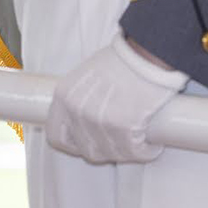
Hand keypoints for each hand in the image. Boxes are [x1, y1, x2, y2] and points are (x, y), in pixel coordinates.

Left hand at [46, 37, 186, 164]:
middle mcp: (78, 113)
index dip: (73, 144)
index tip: (87, 144)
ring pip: (113, 154)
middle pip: (88, 150)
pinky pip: (135, 152)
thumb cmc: (121, 60)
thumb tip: (85, 122)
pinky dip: (146, 152)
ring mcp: (100, 122)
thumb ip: (80, 100)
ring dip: (128, 153)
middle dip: (106, 150)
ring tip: (140, 144)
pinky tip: (151, 146)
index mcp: (64, 97)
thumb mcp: (86, 76)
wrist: (146, 53)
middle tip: (119, 143)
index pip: (56, 136)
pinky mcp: (125, 129)